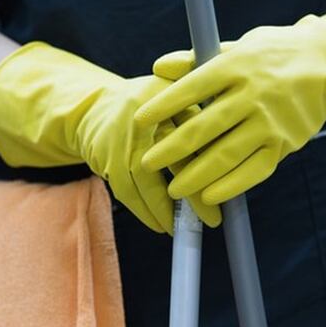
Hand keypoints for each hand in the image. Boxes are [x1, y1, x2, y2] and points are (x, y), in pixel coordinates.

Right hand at [75, 74, 220, 230]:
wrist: (94, 107)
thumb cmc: (148, 108)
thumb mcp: (174, 98)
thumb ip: (200, 117)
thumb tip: (231, 154)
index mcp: (166, 101)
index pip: (194, 134)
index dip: (212, 162)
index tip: (229, 187)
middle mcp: (141, 120)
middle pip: (172, 161)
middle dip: (192, 195)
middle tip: (212, 219)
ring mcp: (121, 142)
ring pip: (146, 183)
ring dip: (166, 211)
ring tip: (185, 228)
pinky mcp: (107, 162)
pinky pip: (127, 194)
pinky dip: (145, 213)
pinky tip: (160, 225)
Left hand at [134, 0, 325, 204]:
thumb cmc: (272, 56)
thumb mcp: (237, 47)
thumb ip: (196, 60)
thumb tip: (157, 68)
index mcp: (237, 65)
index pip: (193, 86)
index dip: (165, 105)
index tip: (140, 122)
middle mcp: (253, 93)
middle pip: (205, 126)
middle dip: (172, 148)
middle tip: (147, 163)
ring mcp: (271, 121)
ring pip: (227, 153)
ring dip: (197, 174)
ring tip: (174, 189)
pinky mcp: (285, 143)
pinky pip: (254, 170)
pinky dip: (231, 186)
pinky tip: (209, 197)